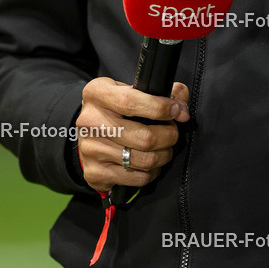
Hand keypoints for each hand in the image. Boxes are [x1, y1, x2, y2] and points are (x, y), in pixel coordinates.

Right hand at [76, 76, 189, 191]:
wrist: (87, 132)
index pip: (131, 102)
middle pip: (143, 137)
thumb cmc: (114, 108)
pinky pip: (137, 178)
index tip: (176, 111)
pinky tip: (151, 163)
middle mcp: (90, 121)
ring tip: (165, 148)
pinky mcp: (95, 173)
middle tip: (172, 133)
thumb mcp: (130, 89)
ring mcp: (90, 149)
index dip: (159, 108)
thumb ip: (159, 90)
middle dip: (168, 136)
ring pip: (144, 160)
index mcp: (97, 93)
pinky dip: (152, 172)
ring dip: (163, 155)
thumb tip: (181, 107)